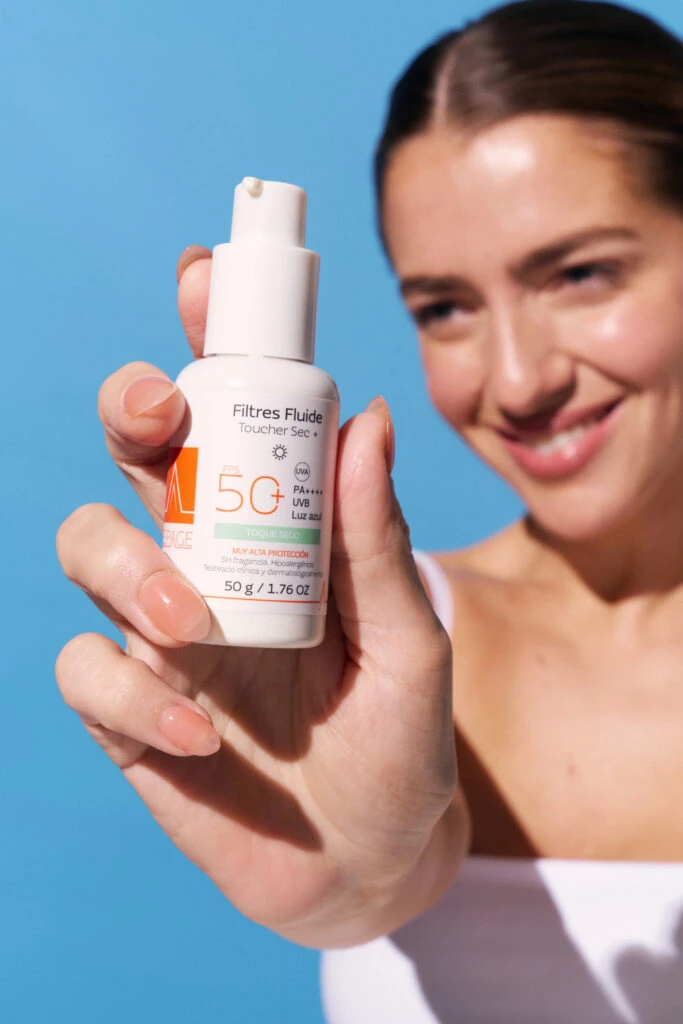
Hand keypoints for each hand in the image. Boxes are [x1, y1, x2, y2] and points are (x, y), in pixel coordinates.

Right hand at [55, 246, 460, 945]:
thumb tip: (366, 416)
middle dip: (132, 412)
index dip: (207, 343)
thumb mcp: (408, 642)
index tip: (205, 278)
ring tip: (196, 626)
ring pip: (83, 546)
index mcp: (276, 530)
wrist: (368, 859)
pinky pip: (83, 672)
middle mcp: (207, 561)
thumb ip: (376, 542)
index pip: (231, 419)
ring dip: (125, 569)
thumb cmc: (401, 741)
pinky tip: (199, 739)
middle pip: (134, 455)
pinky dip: (128, 696)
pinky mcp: (127, 710)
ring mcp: (159, 633)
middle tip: (159, 421)